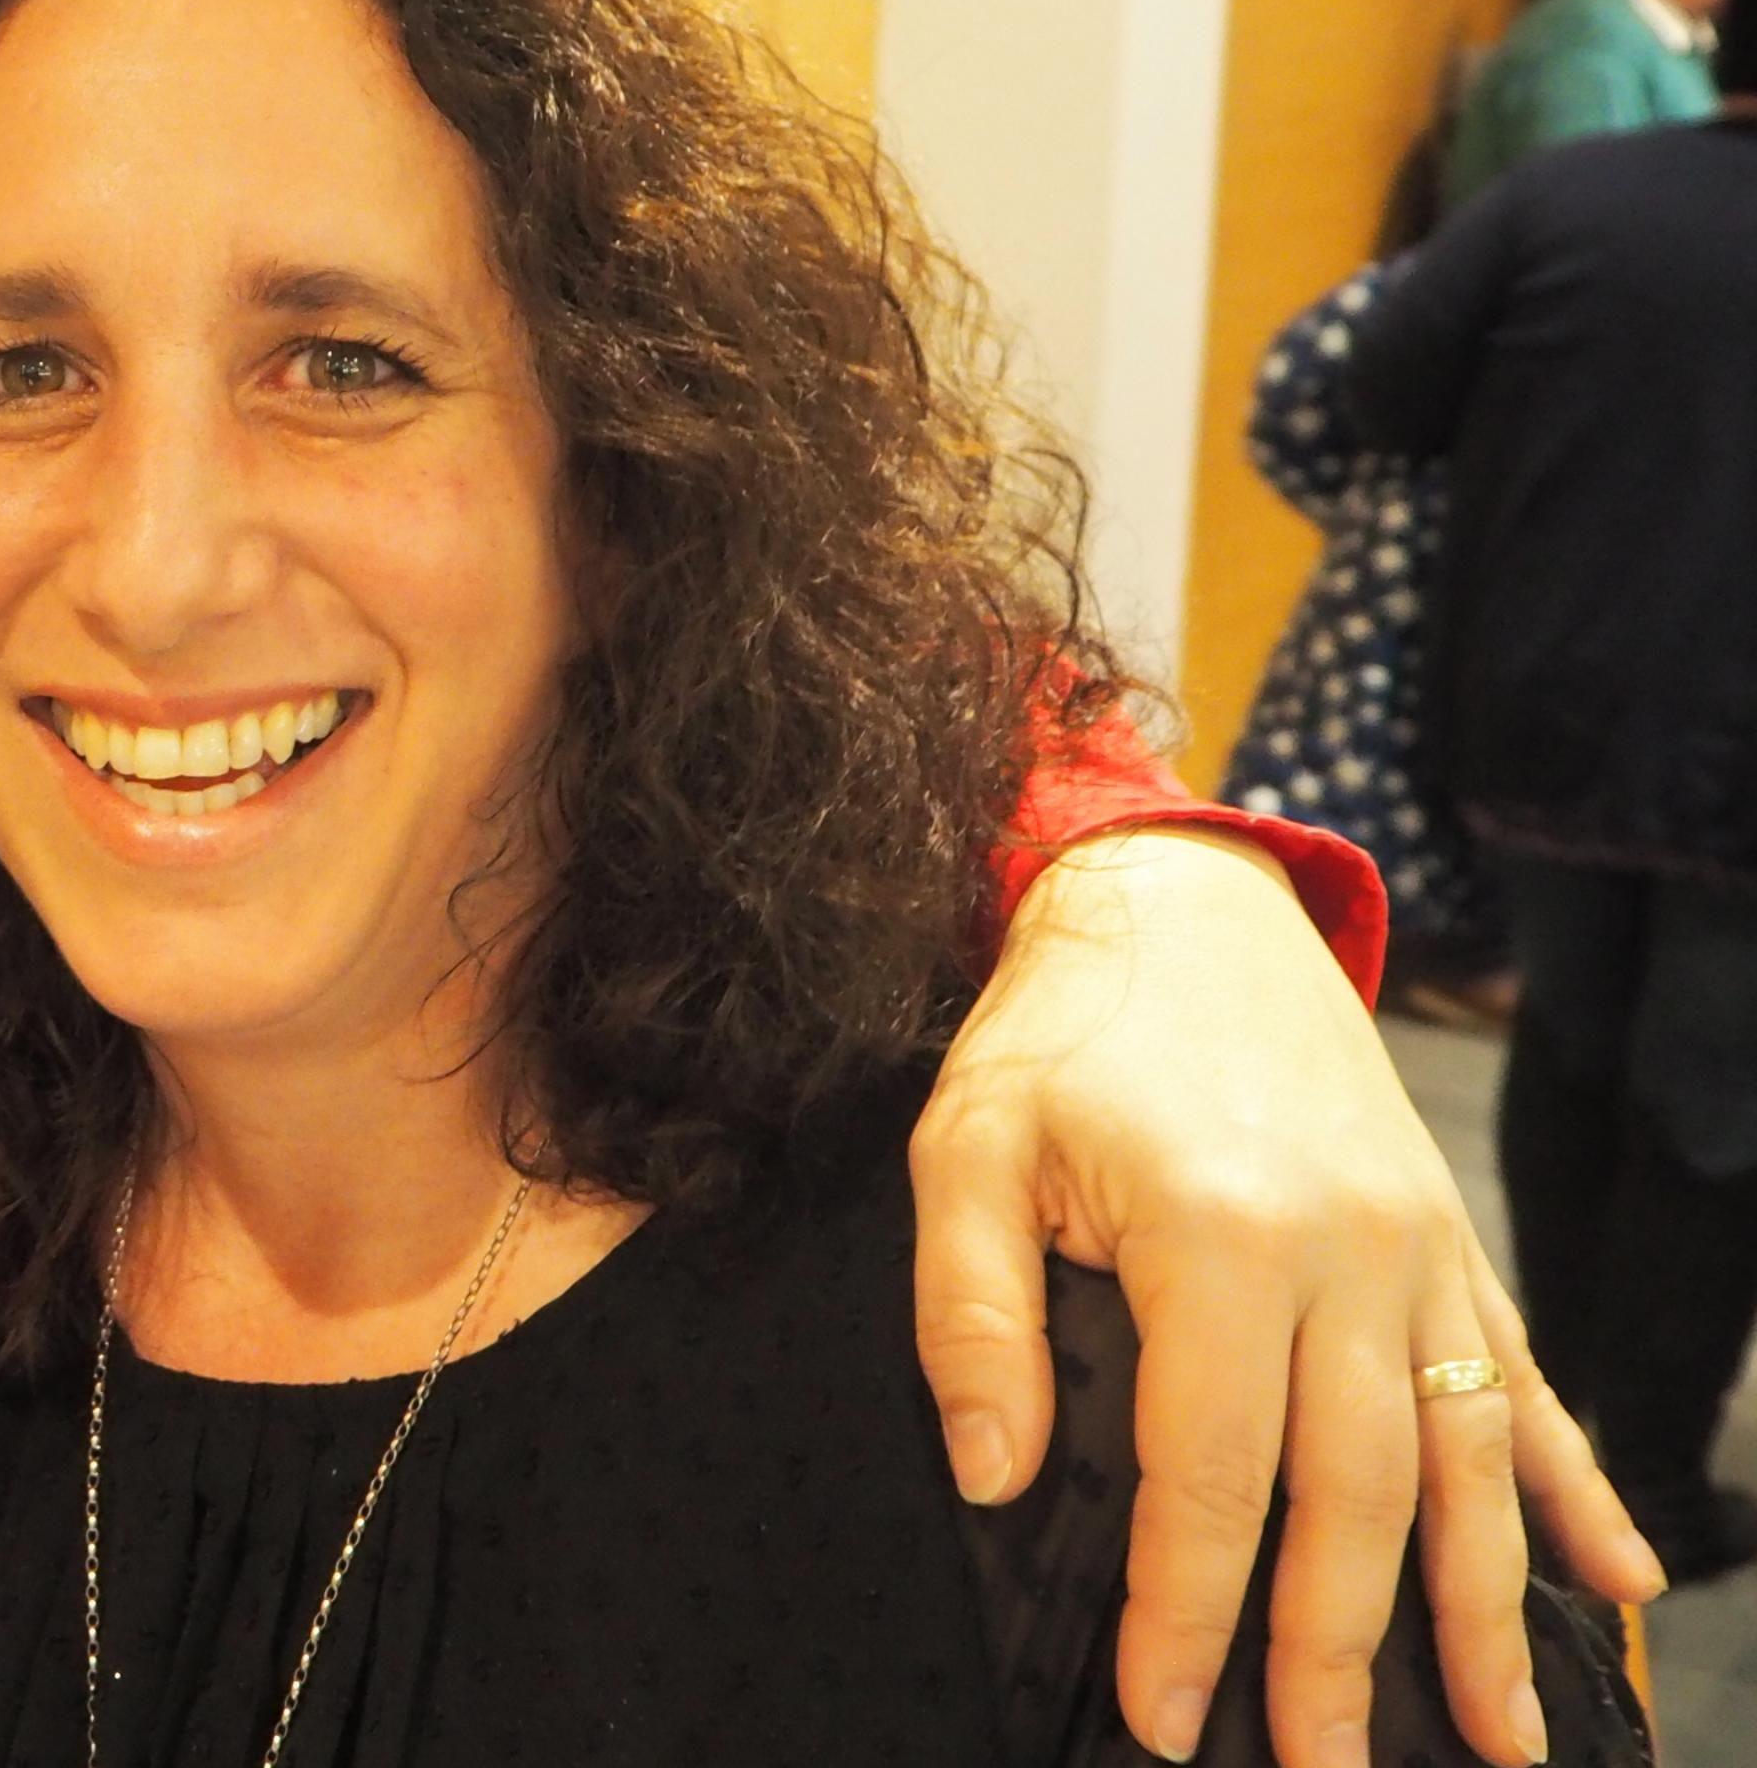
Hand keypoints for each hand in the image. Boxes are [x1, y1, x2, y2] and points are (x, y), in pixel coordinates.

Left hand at [908, 825, 1662, 1767]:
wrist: (1182, 904)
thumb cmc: (1059, 1033)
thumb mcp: (965, 1148)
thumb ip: (971, 1315)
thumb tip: (995, 1479)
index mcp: (1223, 1238)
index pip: (1210, 1470)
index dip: (1189, 1604)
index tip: (1162, 1714)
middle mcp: (1350, 1256)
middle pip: (1360, 1492)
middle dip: (1345, 1650)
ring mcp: (1420, 1254)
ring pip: (1470, 1463)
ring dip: (1488, 1611)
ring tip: (1507, 1744)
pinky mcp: (1451, 1245)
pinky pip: (1526, 1387)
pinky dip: (1576, 1491)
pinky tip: (1623, 1584)